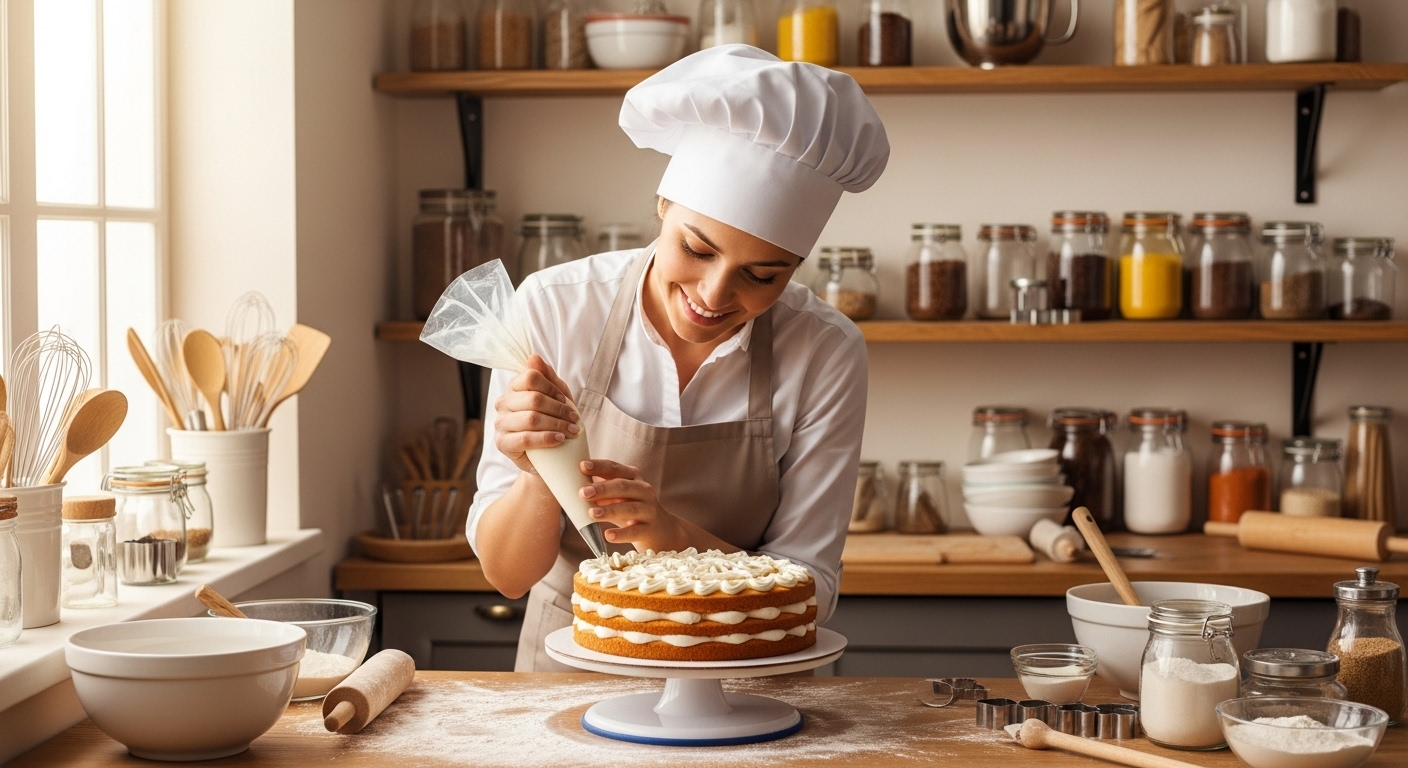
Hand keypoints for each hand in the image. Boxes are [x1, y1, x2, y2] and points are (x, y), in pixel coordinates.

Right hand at [493, 355, 579, 474]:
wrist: (546, 455)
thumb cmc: (551, 421)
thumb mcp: (555, 397)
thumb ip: (547, 376)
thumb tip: (534, 357)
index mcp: (513, 388)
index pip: (530, 377)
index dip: (552, 388)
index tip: (566, 401)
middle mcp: (503, 403)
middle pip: (533, 398)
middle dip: (559, 409)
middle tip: (575, 419)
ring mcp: (500, 423)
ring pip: (530, 418)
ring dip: (557, 424)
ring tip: (572, 431)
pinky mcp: (502, 443)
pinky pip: (525, 438)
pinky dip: (546, 438)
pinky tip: (559, 439)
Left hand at [579, 459, 686, 551]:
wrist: (662, 531)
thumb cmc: (632, 510)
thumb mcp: (619, 497)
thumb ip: (601, 490)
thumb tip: (572, 484)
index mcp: (634, 478)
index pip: (615, 469)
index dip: (599, 466)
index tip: (581, 465)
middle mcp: (644, 491)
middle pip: (623, 486)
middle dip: (602, 489)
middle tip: (583, 492)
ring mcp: (649, 510)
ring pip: (629, 508)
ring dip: (609, 510)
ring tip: (591, 514)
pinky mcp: (650, 529)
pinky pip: (635, 531)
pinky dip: (621, 534)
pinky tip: (608, 535)